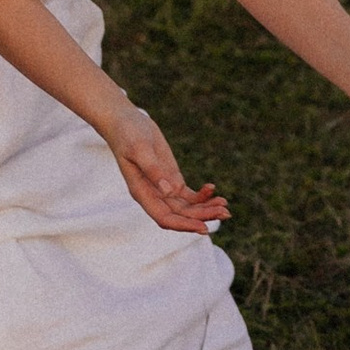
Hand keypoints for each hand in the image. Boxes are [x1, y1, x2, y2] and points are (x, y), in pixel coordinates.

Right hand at [104, 98, 228, 234]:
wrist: (124, 121)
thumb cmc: (127, 134)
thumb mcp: (139, 149)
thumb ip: (153, 170)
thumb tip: (171, 192)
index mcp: (142, 193)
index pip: (165, 218)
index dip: (184, 225)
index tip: (203, 227)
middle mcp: (153, 195)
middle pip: (181, 215)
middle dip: (202, 216)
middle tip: (225, 212)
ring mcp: (163, 187)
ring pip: (187, 206)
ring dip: (206, 207)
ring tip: (225, 204)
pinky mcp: (171, 177)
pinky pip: (188, 194)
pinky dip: (202, 195)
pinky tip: (213, 189)